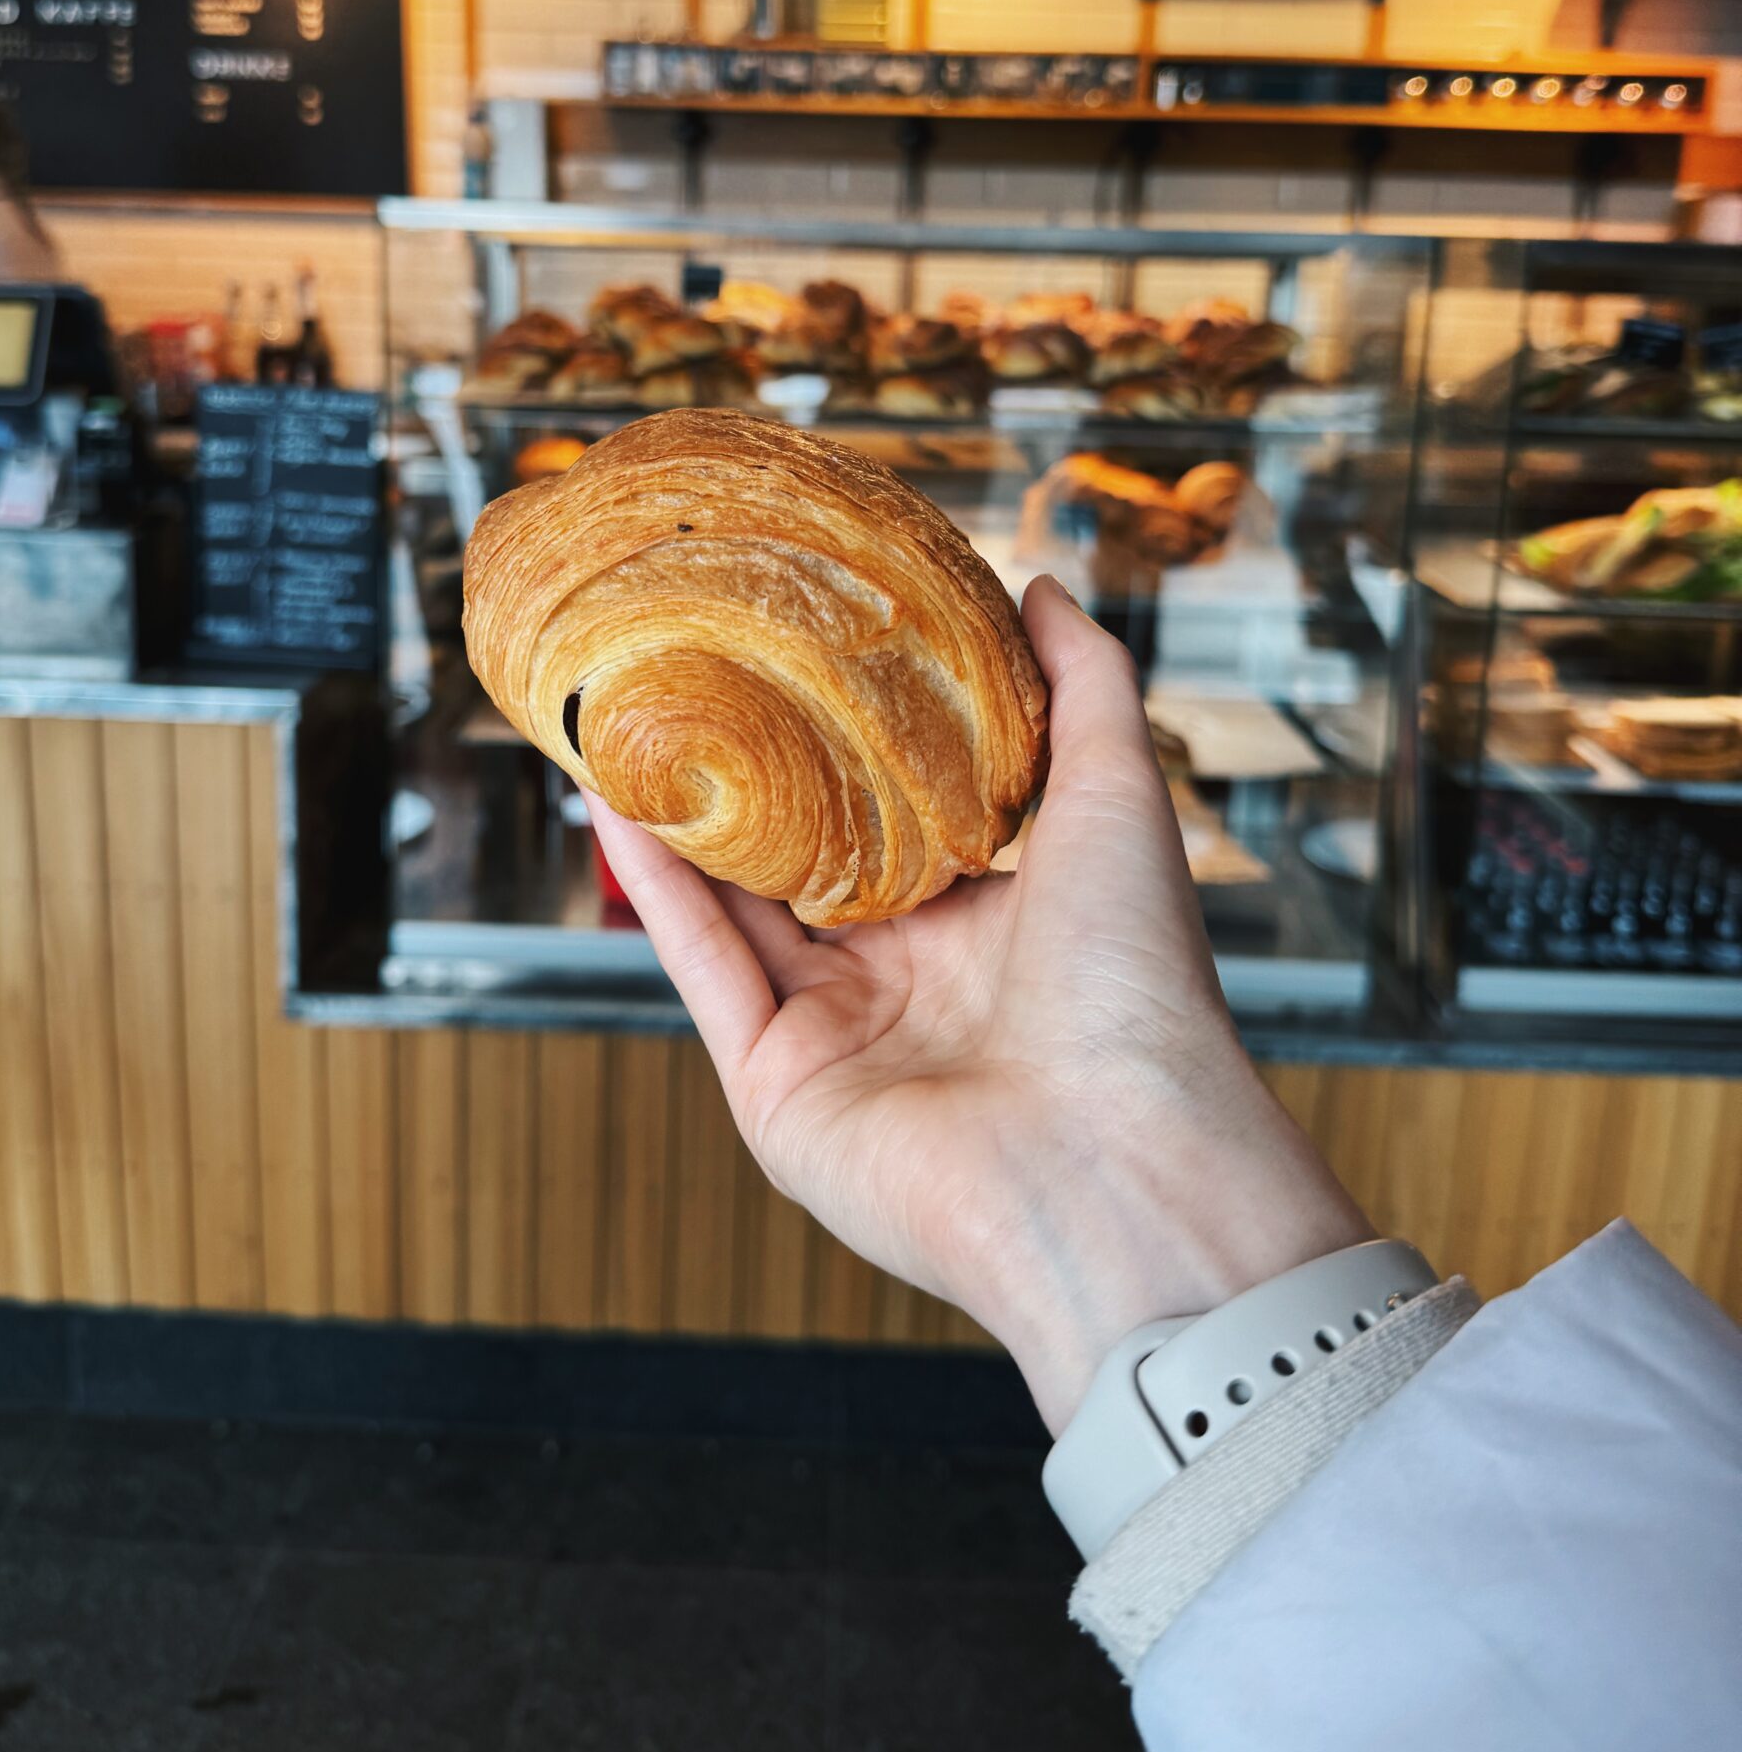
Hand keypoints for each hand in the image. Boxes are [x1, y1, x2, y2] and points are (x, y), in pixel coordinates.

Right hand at [590, 575, 1366, 1433]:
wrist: (1116, 1165)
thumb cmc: (1136, 987)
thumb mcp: (1120, 801)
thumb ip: (1084, 690)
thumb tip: (1039, 587)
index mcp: (993, 930)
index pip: (897, 824)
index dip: (844, 745)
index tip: (799, 656)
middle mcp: (911, 987)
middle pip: (801, 868)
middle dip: (744, 783)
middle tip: (688, 682)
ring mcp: (839, 1041)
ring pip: (736, 913)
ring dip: (678, 825)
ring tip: (625, 724)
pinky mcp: (777, 1090)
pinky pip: (704, 971)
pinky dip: (656, 892)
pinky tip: (615, 808)